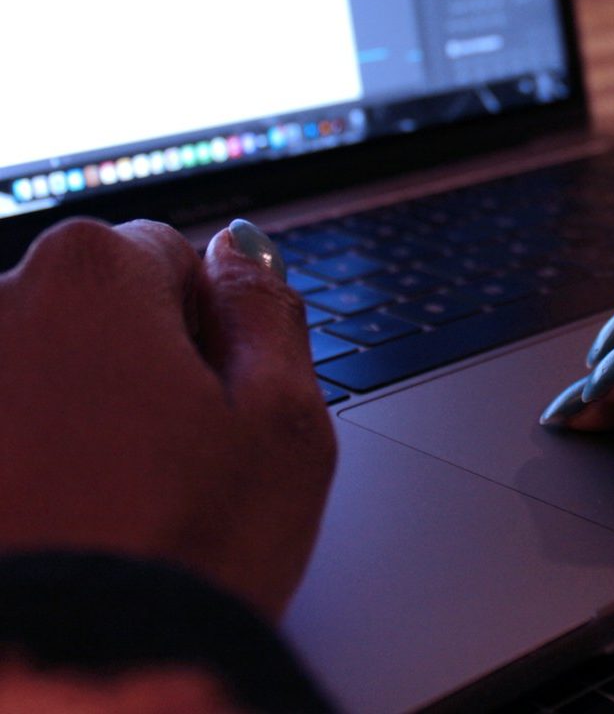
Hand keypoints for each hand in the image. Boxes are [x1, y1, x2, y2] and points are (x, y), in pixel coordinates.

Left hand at [0, 217, 334, 617]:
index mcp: (93, 275)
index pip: (173, 256)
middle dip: (138, 361)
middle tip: (169, 462)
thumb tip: (243, 249)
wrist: (66, 695)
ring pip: (42, 368)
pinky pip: (6, 421)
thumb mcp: (282, 421)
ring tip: (105, 506)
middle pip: (97, 307)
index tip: (214, 403)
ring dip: (76, 411)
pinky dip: (28, 452)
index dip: (210, 329)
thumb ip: (268, 309)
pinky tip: (56, 519)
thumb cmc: (184, 552)